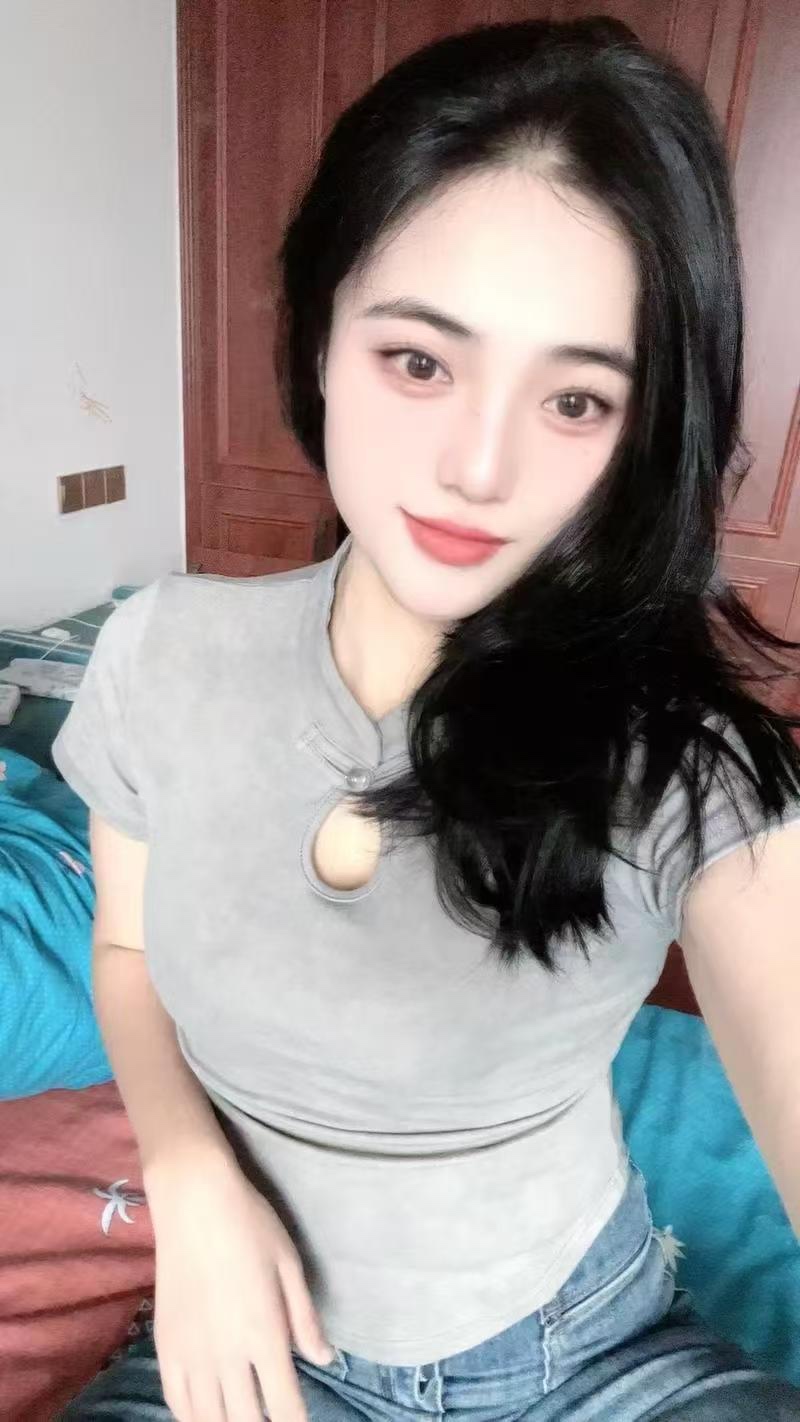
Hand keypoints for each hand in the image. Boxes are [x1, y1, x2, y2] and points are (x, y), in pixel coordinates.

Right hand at [145, 1152, 334, 1421]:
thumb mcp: (289, 1264)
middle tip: (271, 1418)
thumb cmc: (250, 1223)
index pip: (284, 1406)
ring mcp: (191, 1353)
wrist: (193, 1198)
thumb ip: (305, 1318)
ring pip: (208, 1419)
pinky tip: (207, 1414)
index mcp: (264, 1334)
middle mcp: (227, 1353)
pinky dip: (192, 1417)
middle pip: (245, 1421)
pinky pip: (176, 1400)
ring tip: (242, 1417)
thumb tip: (324, 1359)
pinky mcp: (165, 1345)